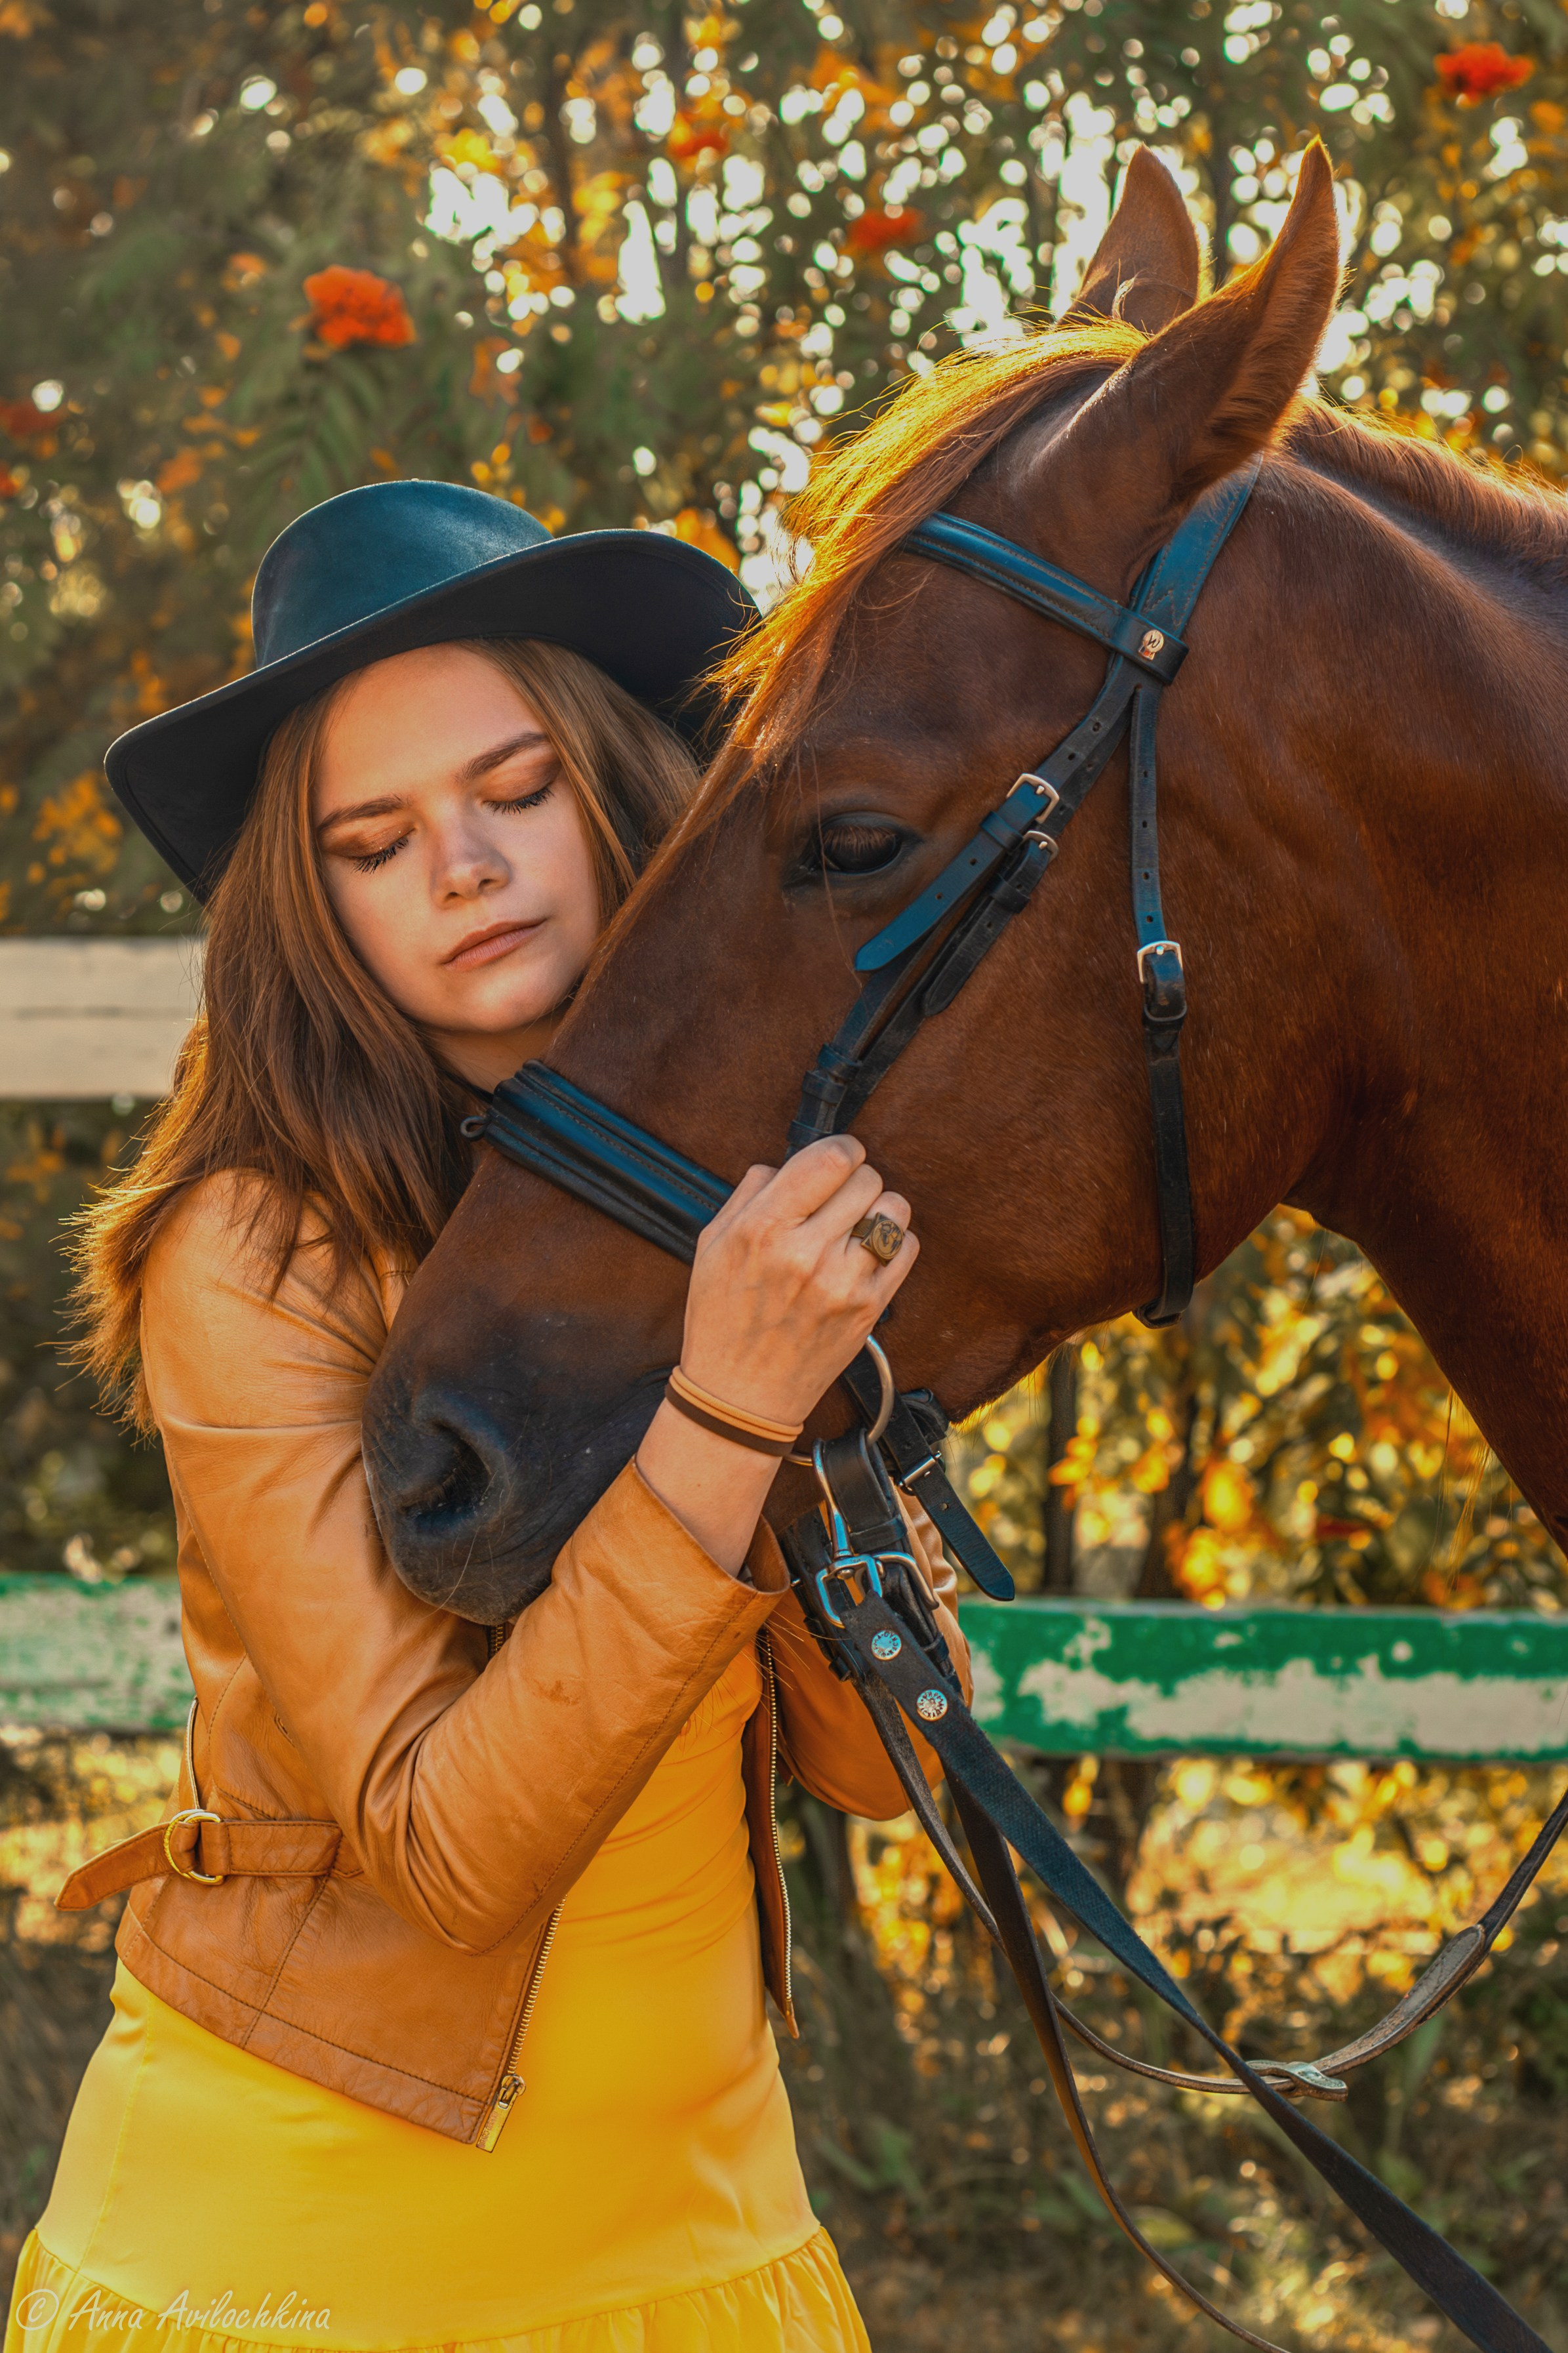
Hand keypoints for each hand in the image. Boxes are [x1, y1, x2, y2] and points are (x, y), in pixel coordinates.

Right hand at [678, 1134, 917, 1428]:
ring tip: (857, 1225)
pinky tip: (867, 1254)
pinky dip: (894, 1243)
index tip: (838, 1157)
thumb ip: (749, 1194)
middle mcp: (805, 1253)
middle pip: (865, 1178)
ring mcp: (842, 1282)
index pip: (829, 1159)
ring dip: (879, 1209)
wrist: (740, 1394)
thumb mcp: (712, 1246)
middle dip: (855, 1180)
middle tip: (839, 1200)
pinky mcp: (868, 1308)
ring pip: (894, 1209)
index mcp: (761, 1229)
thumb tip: (785, 1164)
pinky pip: (906, 1249)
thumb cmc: (722, 1319)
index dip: (842, 1148)